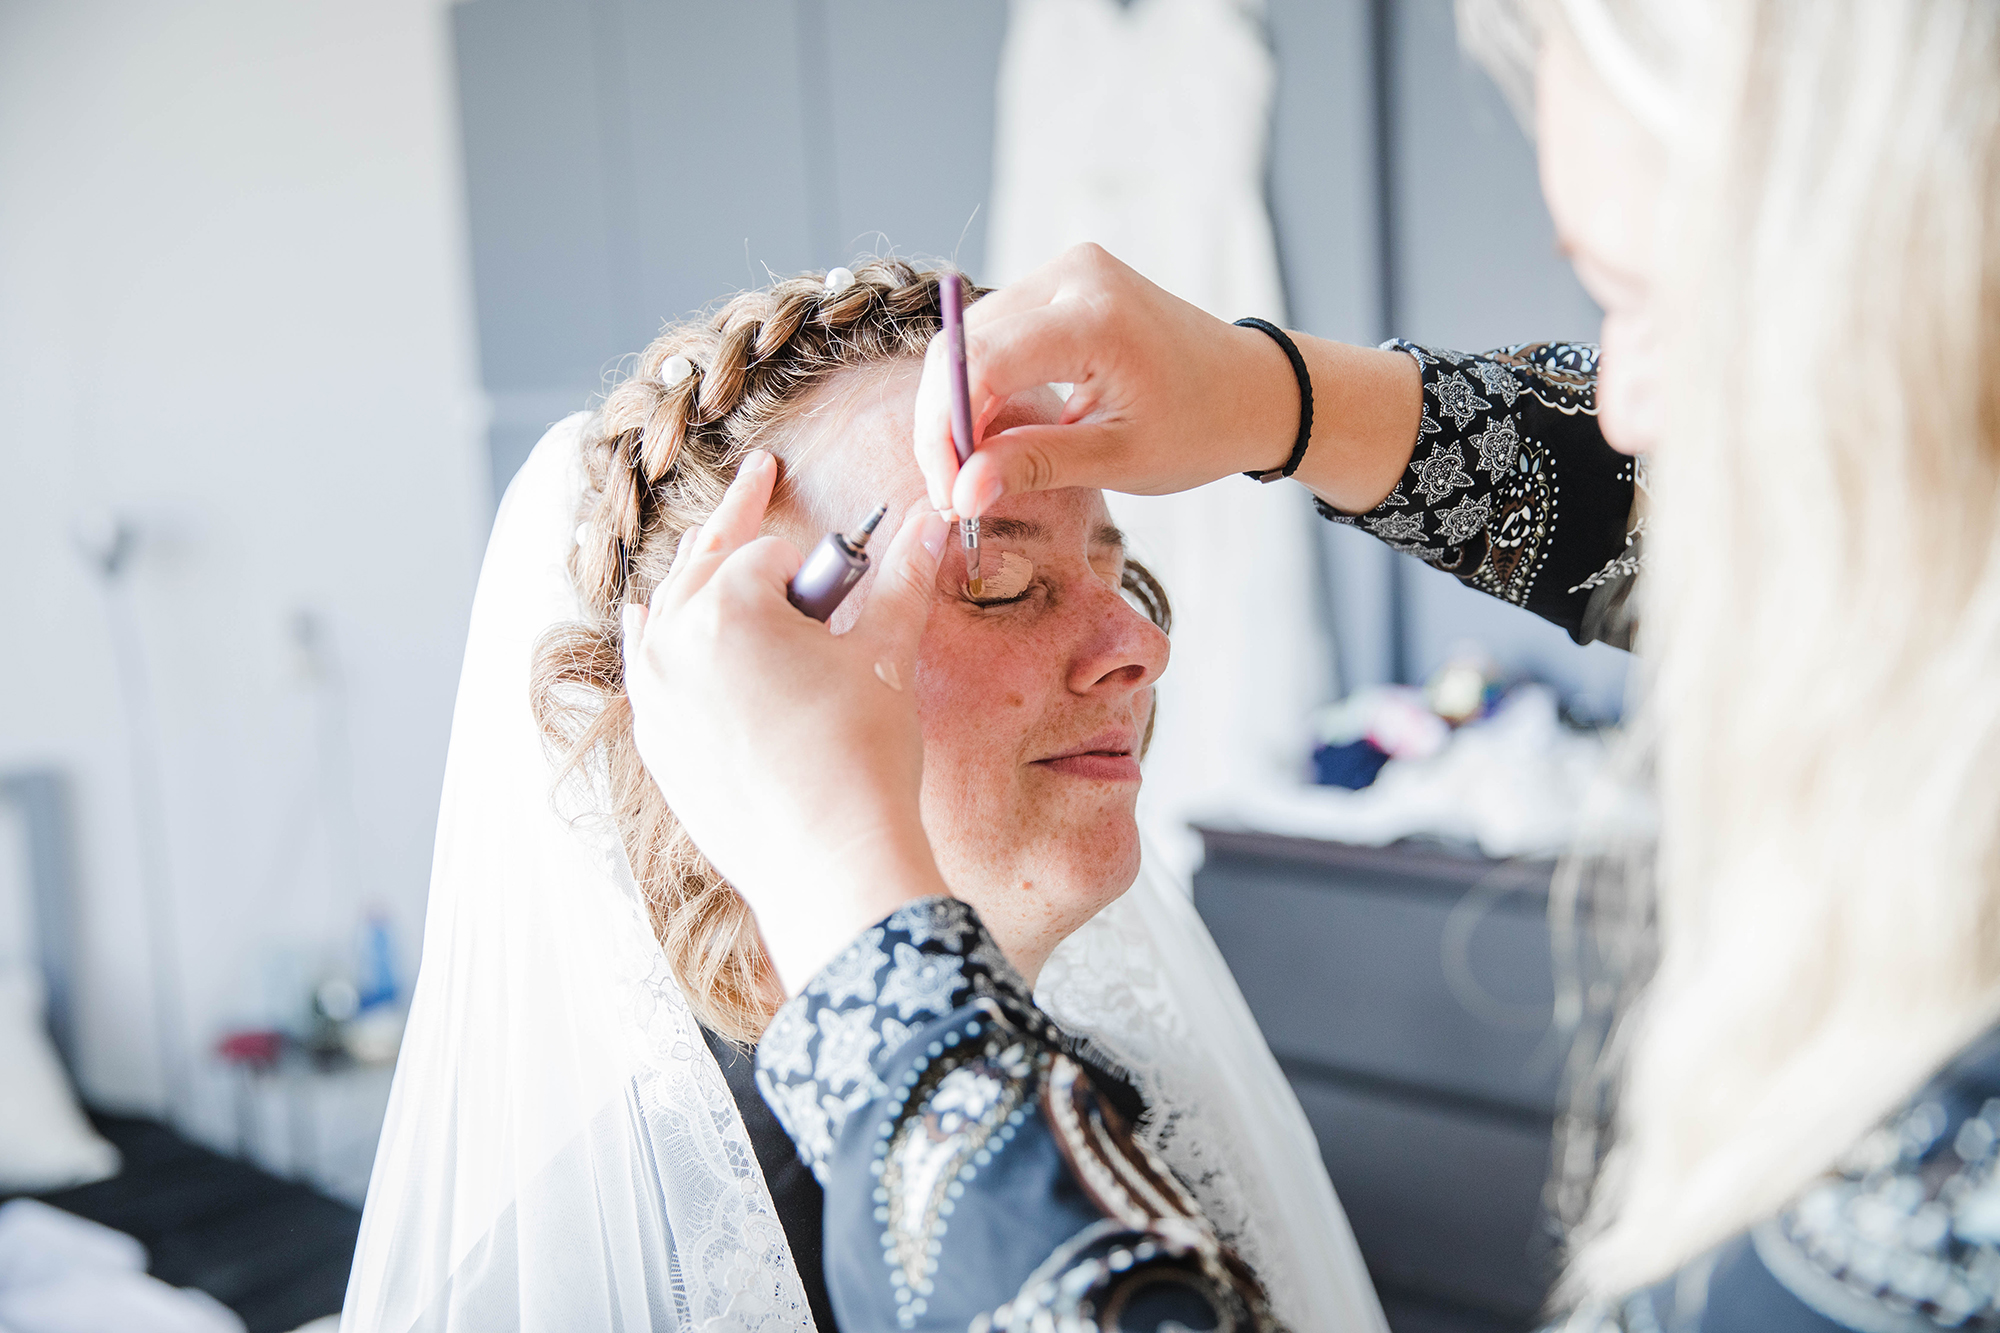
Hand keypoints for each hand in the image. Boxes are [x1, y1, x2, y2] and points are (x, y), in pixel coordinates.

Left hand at [621, 450, 954, 992]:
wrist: (830, 860)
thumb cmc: (861, 754)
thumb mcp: (886, 654)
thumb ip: (902, 577)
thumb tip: (930, 517)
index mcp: (725, 607)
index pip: (769, 555)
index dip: (814, 563)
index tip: (843, 581)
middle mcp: (672, 642)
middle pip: (703, 563)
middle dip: (736, 526)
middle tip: (755, 479)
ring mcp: (653, 696)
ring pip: (663, 612)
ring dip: (689, 577)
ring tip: (700, 547)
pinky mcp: (654, 744)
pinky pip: (645, 671)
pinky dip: (658, 640)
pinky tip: (656, 628)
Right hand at [914, 244, 1300, 515]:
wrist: (1253, 387)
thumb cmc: (1202, 426)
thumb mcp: (1120, 459)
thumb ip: (1034, 466)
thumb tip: (961, 493)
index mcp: (1097, 317)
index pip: (981, 363)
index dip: (948, 432)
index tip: (948, 494)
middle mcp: (1074, 275)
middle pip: (963, 346)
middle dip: (944, 424)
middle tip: (952, 492)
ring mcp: (1067, 271)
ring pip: (969, 339)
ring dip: (957, 407)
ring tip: (971, 471)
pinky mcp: (1062, 283)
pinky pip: (995, 332)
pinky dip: (980, 386)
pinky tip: (990, 436)